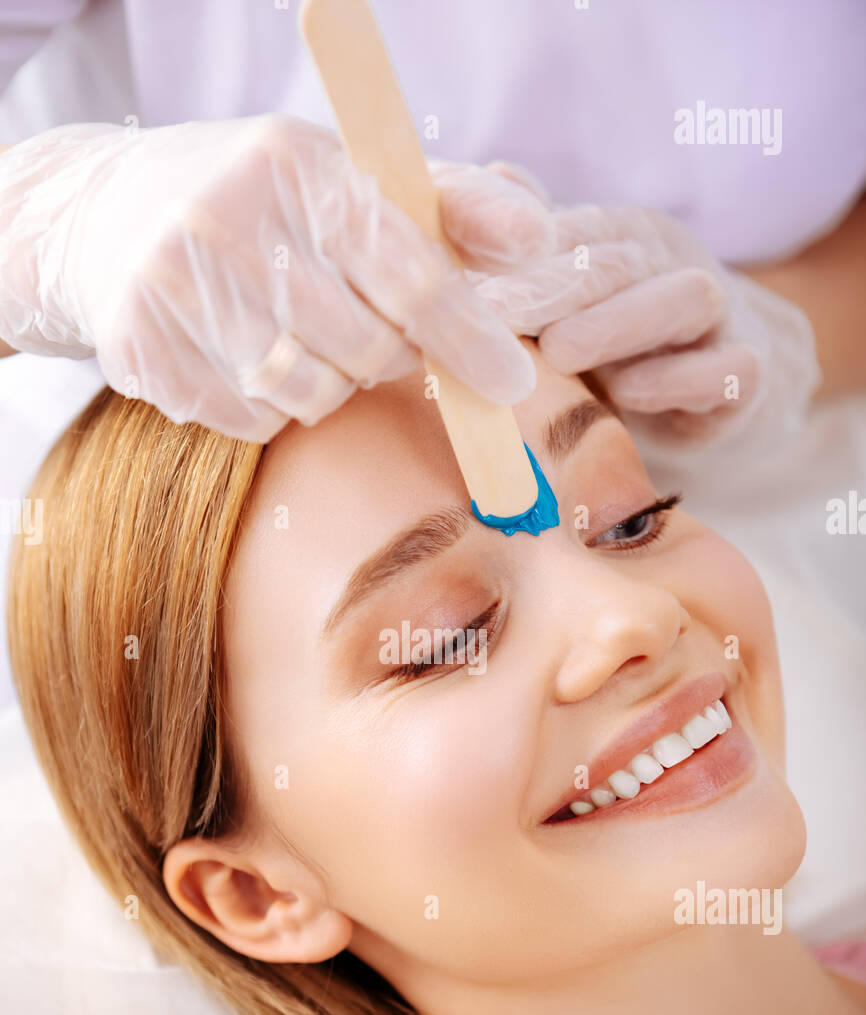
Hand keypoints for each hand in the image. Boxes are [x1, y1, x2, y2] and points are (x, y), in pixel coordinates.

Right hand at [0, 115, 553, 439]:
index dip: (470, 335)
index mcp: (293, 165)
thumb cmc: (260, 200)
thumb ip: (449, 206)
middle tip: (366, 325)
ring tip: (298, 330)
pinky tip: (245, 353)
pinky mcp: (145, 354)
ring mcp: (177, 292)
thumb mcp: (348, 177)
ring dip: (329, 382)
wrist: (108, 217)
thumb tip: (536, 237)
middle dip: (388, 354)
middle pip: (367, 350)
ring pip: (312, 396)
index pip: (408, 271)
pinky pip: (257, 423)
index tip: (513, 381)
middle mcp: (227, 222)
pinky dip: (272, 405)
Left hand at [457, 167, 820, 454]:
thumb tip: (490, 178)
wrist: (723, 387)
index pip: (573, 232)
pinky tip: (628, 392)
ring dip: (617, 323)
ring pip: (685, 298)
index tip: (461, 280)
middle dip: (554, 286)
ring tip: (557, 352)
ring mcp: (719, 318)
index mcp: (625, 238)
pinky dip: (678, 379)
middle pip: (619, 261)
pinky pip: (726, 369)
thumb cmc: (623, 342)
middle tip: (495, 315)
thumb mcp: (571, 298)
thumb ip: (531, 252)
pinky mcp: (747, 378)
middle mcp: (674, 264)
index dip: (519, 253)